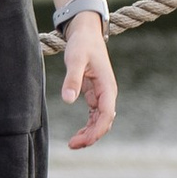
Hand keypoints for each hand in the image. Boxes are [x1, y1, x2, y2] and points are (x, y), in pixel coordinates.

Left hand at [60, 8, 116, 150]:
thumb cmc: (82, 44)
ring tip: (73, 144)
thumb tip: (68, 101)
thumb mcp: (74, 59)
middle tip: (72, 145)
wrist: (86, 32)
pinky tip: (78, 135)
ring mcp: (102, 95)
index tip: (81, 140)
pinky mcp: (95, 94)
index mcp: (108, 86)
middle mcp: (108, 93)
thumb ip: (72, 79)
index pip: (107, 115)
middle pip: (104, 122)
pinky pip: (94, 116)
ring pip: (100, 121)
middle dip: (91, 136)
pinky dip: (88, 126)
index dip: (96, 131)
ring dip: (89, 134)